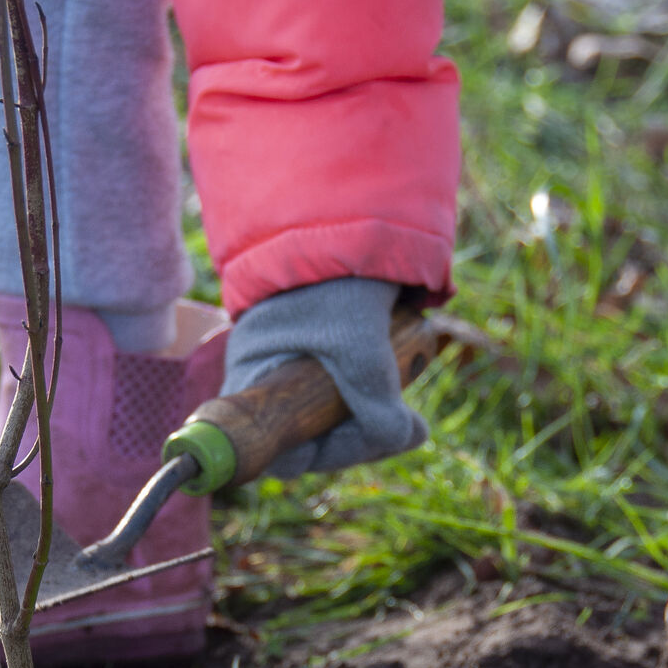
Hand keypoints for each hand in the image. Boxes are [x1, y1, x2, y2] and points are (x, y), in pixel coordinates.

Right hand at [221, 277, 429, 476]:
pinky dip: (385, 389)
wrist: (351, 213)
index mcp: (256, 378)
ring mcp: (302, 368)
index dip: (321, 455)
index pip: (278, 449)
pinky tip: (410, 366)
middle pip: (316, 438)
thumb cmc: (335, 276)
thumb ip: (377, 399)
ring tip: (411, 393)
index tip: (363, 442)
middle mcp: (274, 379)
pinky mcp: (333, 353)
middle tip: (408, 426)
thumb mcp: (357, 341)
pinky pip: (357, 391)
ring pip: (342, 417)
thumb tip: (405, 438)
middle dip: (364, 436)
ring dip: (380, 413)